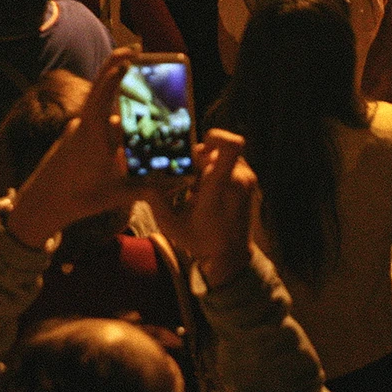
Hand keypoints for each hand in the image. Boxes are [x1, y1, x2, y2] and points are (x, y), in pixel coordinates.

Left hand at [6, 52, 141, 248]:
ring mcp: (76, 129)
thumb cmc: (77, 198)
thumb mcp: (119, 194)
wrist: (40, 205)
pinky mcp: (73, 138)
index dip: (117, 68)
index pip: (104, 89)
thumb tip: (179, 182)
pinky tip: (124, 144)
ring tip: (145, 118)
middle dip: (118, 69)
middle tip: (138, 57)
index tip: (132, 54)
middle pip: (103, 90)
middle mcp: (83, 124)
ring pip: (103, 112)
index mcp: (93, 130)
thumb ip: (150, 187)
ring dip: (120, 109)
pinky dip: (110, 127)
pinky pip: (96, 125)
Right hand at [148, 128, 256, 288]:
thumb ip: (155, 199)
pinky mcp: (249, 180)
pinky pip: (230, 162)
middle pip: (216, 149)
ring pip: (222, 154)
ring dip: (207, 164)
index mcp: (221, 185)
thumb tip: (142, 179)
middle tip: (187, 180)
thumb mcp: (171, 224)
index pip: (231, 145)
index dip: (215, 136)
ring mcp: (247, 178)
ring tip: (196, 187)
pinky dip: (216, 169)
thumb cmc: (200, 241)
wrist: (231, 255)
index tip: (195, 148)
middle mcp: (239, 177)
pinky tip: (205, 189)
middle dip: (198, 159)